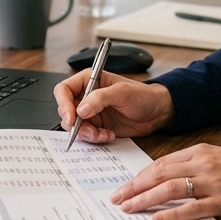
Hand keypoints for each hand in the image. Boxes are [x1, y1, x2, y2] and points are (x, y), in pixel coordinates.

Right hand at [53, 71, 173, 142]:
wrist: (156, 112)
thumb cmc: (142, 95)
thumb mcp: (122, 92)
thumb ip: (100, 98)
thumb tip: (81, 109)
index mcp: (89, 81)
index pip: (64, 90)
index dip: (64, 104)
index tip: (72, 118)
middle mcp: (86, 97)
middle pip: (65, 110)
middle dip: (74, 124)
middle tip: (88, 130)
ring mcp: (91, 113)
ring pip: (74, 126)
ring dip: (86, 133)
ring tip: (102, 134)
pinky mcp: (97, 126)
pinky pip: (86, 136)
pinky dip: (95, 138)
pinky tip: (109, 135)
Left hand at [109, 144, 220, 219]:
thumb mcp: (219, 159)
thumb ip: (194, 166)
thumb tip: (166, 179)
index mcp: (201, 151)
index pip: (161, 163)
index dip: (139, 176)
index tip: (124, 186)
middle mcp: (203, 164)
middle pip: (160, 174)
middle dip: (134, 187)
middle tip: (116, 198)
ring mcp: (213, 182)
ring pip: (170, 189)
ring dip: (145, 200)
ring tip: (129, 208)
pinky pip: (191, 208)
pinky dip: (172, 214)